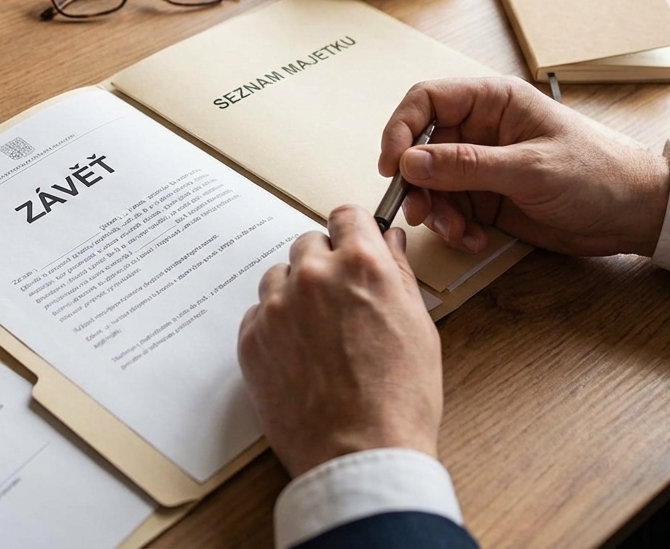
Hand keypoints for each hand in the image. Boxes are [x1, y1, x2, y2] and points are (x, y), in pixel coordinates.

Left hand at [237, 205, 441, 477]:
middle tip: (340, 304)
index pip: (346, 216)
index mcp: (361, 265)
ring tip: (318, 336)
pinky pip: (258, 314)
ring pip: (279, 277)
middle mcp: (314, 276)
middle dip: (324, 266)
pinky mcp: (251, 340)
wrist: (361, 454)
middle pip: (308, 244)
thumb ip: (398, 273)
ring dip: (295, 294)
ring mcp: (277, 308)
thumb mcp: (419, 326)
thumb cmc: (400, 398)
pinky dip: (274, 327)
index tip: (352, 246)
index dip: (352, 233)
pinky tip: (299, 357)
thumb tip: (390, 242)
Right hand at [378, 77, 669, 256]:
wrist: (637, 213)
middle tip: (420, 211)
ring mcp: (483, 166)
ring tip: (457, 232)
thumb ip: (467, 166)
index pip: (427, 101)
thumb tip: (411, 161)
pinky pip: (453, 211)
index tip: (393, 165)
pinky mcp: (489, 198)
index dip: (401, 129)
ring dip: (437, 212)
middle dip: (417, 183)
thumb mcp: (530, 168)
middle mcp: (482, 130)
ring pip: (433, 185)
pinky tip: (476, 239)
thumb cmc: (599, 174)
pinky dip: (456, 229)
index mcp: (493, 102)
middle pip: (421, 148)